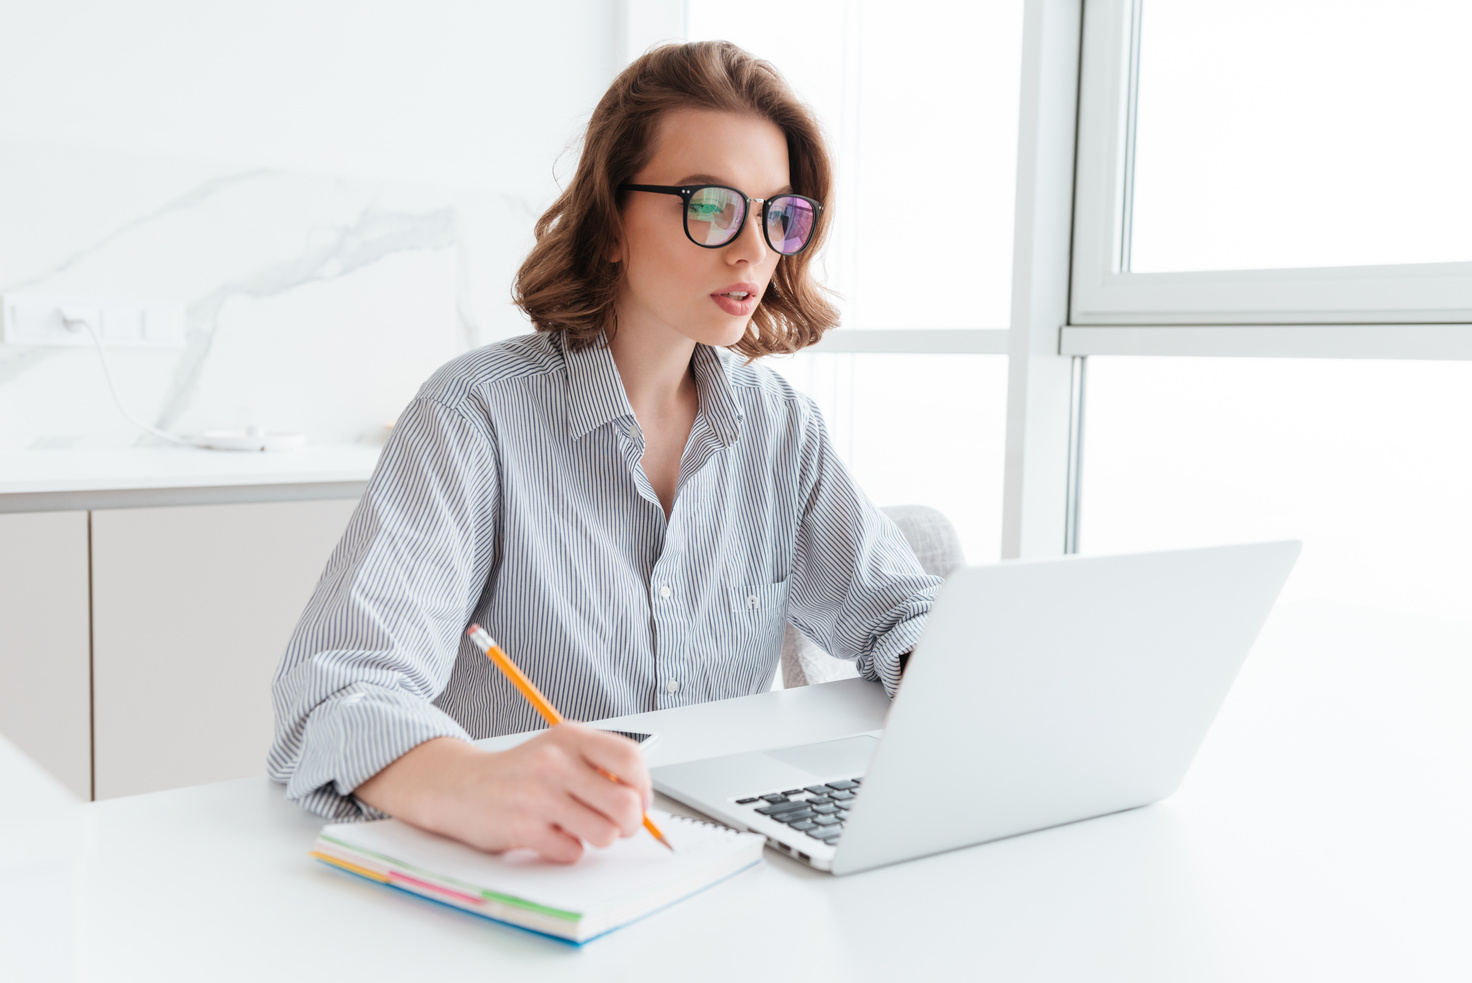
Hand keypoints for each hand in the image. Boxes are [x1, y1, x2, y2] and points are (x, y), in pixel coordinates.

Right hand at [354, 723, 651, 862]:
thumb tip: (642, 802)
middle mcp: (555, 762)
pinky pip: (572, 852)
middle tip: (619, 825)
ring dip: (599, 838)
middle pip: (626, 804)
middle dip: (630, 824)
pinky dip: (567, 850)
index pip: (631, 759)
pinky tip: (550, 835)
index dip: (644, 786)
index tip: (640, 800)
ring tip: (580, 829)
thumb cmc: (519, 773)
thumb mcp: (558, 750)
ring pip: (605, 833)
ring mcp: (538, 795)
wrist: (459, 786)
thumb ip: (598, 766)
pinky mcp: (522, 828)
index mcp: (570, 737)